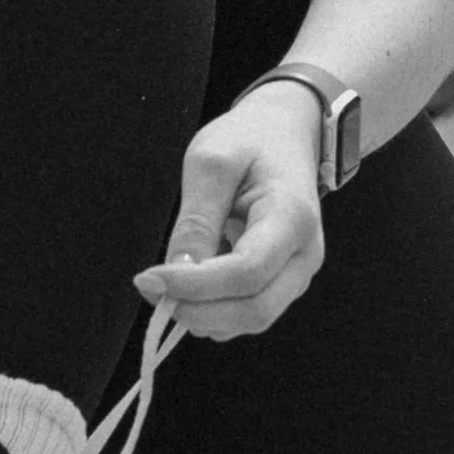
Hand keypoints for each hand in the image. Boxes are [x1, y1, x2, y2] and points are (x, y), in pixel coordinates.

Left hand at [132, 85, 324, 343]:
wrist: (285, 134)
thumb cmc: (248, 140)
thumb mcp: (211, 163)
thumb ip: (196, 221)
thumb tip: (174, 274)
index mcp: (293, 218)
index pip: (246, 272)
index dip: (195, 285)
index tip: (148, 279)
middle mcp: (305, 256)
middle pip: (254, 310)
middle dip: (197, 311)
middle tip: (151, 289)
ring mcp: (298, 274)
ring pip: (251, 319)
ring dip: (203, 313)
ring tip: (167, 280)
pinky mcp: (283, 282)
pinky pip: (247, 311)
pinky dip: (213, 308)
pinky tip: (191, 279)